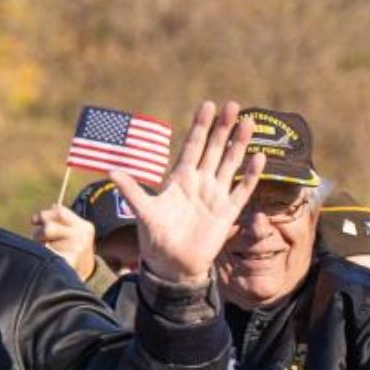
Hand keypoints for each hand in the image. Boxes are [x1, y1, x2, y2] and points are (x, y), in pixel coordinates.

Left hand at [31, 204, 97, 279]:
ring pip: (44, 243)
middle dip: (38, 233)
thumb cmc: (75, 250)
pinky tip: (46, 261)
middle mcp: (81, 236)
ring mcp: (75, 250)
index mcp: (83, 226)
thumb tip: (53, 205)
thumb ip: (63, 220)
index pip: (60, 212)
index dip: (43, 215)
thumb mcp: (74, 232)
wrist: (89, 276)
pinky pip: (46, 256)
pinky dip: (42, 258)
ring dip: (39, 247)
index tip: (34, 221)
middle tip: (39, 240)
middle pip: (48, 228)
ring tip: (45, 252)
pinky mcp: (67, 263)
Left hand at [106, 101, 263, 285]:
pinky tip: (259, 158)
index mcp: (180, 178)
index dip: (200, 126)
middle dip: (222, 128)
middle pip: (214, 149)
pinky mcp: (227, 212)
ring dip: (239, 144)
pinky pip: (242, 189)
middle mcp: (200, 182)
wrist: (172, 265)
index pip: (192, 145)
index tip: (207, 105)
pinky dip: (251, 175)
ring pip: (230, 163)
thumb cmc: (155, 237)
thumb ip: (132, 190)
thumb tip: (110, 171)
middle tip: (232, 106)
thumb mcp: (143, 211)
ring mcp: (215, 195)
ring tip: (249, 122)